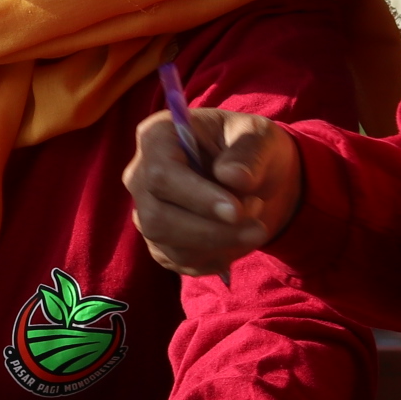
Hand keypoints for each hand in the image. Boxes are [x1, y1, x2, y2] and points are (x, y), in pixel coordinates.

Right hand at [124, 106, 299, 277]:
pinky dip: (216, 258)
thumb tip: (233, 178)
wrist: (255, 177)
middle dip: (211, 231)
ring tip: (255, 227)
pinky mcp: (159, 242)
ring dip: (220, 245)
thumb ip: (249, 153)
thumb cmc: (250, 148)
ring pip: (169, 245)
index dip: (196, 197)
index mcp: (157, 137)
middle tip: (258, 227)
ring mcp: (146, 212)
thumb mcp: (259, 137)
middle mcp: (140, 176)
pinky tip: (239, 241)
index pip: (160, 175)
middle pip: (157, 217)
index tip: (236, 211)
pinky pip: (180, 261)